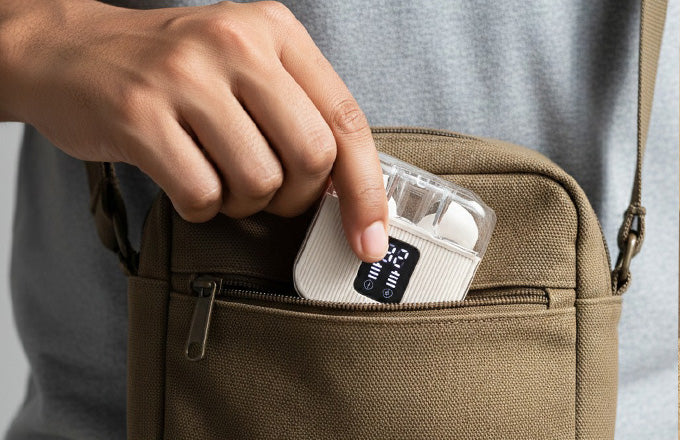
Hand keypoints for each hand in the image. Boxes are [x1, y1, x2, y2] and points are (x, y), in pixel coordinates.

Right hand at [0, 0, 388, 260]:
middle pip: (310, 157)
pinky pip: (202, 195)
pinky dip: (202, 206)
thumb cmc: (173, 71)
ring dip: (245, 203)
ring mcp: (184, 78)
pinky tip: (186, 180)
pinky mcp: (140, 116)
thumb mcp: (247, 65)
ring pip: (258, 182)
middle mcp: (235, 44)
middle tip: (272, 194)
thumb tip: (351, 192)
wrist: (71, 51)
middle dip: (297, 197)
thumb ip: (301, 113)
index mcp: (275, 31)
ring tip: (219, 178)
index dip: (366, 190)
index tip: (369, 238)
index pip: (346, 120)